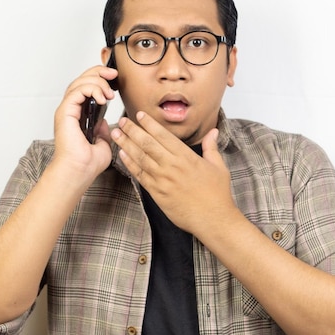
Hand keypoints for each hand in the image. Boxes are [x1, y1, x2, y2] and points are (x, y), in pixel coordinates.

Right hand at [51, 64, 116, 179]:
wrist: (79, 172)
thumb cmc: (87, 164)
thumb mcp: (103, 143)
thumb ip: (103, 131)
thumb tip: (104, 122)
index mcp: (78, 116)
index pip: (86, 88)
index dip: (99, 79)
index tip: (114, 79)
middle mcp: (70, 111)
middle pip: (81, 80)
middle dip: (98, 72)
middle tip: (113, 74)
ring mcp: (66, 111)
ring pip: (79, 83)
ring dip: (97, 82)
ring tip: (109, 93)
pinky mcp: (65, 112)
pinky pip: (77, 91)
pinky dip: (91, 89)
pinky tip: (103, 98)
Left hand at [111, 111, 237, 234]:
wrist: (212, 219)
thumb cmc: (217, 194)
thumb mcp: (218, 166)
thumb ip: (211, 147)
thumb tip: (213, 131)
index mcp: (186, 157)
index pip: (163, 136)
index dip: (149, 124)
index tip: (139, 115)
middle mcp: (172, 166)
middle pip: (147, 144)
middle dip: (132, 130)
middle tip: (122, 121)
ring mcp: (163, 180)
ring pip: (140, 158)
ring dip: (126, 145)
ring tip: (116, 134)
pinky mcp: (157, 193)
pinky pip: (140, 176)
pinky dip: (130, 164)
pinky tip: (122, 155)